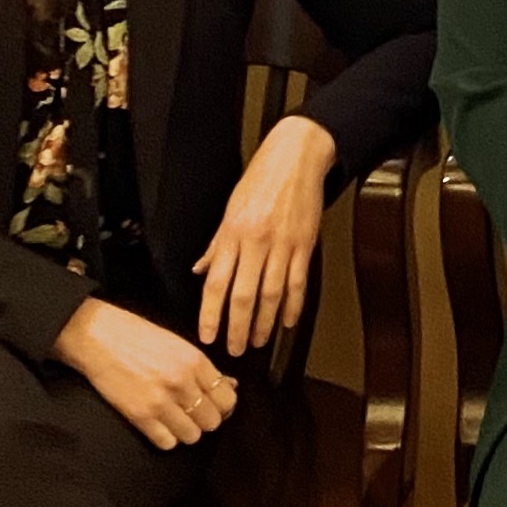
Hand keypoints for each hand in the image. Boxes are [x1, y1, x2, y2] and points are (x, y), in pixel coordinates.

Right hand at [55, 295, 239, 451]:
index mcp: (195, 361)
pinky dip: (166, 438)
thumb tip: (230, 385)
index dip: (223, 406)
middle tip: (193, 413)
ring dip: (186, 431)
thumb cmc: (138, 337)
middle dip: (205, 420)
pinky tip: (160, 425)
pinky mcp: (139, 416)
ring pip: (193, 436)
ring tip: (176, 420)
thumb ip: (204, 368)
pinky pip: (167, 443)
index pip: (228, 399)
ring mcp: (161, 401)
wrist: (97, 336)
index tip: (214, 405)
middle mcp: (182, 382)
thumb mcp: (178, 344)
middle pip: (213, 421)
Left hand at [195, 111, 335, 350]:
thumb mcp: (229, 209)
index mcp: (232, 233)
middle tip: (235, 349)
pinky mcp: (305, 244)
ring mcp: (282, 244)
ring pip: (271, 294)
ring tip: (259, 341)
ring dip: (264, 323)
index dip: (210, 313)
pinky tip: (287, 321)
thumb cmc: (261, 179)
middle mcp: (256, 241)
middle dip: (238, 327)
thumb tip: (201, 269)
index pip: (216, 282)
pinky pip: (298, 282)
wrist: (295, 157)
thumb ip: (217, 244)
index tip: (208, 334)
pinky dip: (293, 306)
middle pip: (244, 295)